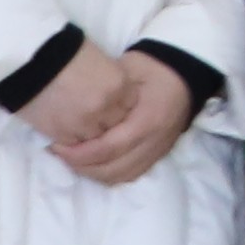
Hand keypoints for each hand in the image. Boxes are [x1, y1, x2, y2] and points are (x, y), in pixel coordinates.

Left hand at [39, 50, 197, 189]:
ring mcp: (158, 151)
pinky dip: (109, 174)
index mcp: (147, 120)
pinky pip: (130, 174)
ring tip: (73, 159)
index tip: (58, 146)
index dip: (80, 153)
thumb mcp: (127, 70)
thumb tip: (75, 107)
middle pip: (113, 169)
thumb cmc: (154, 68)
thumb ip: (105, 91)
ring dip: (94, 173)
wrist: (186, 73)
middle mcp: (154, 142)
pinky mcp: (158, 154)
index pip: (109, 148)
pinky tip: (94, 162)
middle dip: (82, 166)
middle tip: (60, 153)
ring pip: (120, 176)